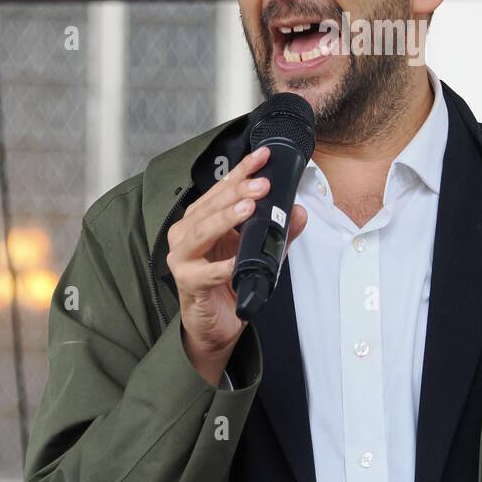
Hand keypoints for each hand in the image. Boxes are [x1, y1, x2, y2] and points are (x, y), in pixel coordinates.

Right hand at [166, 145, 307, 383]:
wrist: (215, 325)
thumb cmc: (229, 283)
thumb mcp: (259, 253)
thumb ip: (278, 232)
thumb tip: (299, 212)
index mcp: (202, 219)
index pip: (222, 188)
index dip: (242, 170)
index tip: (262, 156)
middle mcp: (187, 233)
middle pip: (211, 205)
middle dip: (237, 191)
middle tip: (262, 184)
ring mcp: (182, 258)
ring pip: (201, 231)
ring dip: (225, 218)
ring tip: (248, 208)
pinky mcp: (187, 283)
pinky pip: (205, 273)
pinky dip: (222, 266)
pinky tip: (238, 261)